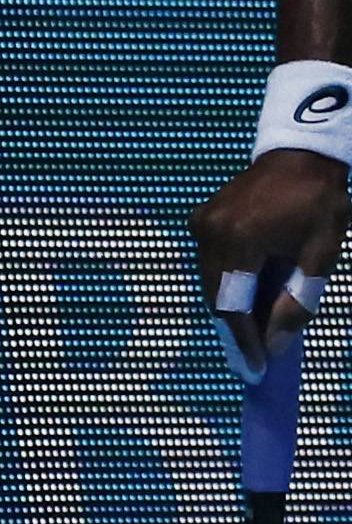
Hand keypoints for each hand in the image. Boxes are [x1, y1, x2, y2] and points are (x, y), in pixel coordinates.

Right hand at [191, 148, 347, 374]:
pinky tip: (250, 296)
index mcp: (239, 238)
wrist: (302, 153)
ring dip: (233, 307)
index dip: (244, 342)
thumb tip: (274, 344)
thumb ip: (296, 303)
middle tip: (257, 358)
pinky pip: (211, 263)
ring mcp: (202, 222)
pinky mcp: (203, 218)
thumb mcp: (320, 256)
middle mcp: (210, 231)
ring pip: (212, 282)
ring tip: (258, 329)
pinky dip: (228, 284)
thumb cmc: (318, 202)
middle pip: (217, 297)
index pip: (234, 305)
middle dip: (237, 329)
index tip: (256, 371)